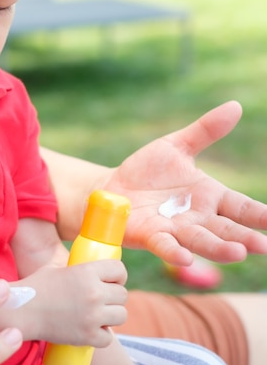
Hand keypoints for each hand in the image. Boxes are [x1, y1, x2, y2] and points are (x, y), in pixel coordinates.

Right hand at [20, 260, 127, 345]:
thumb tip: (88, 260)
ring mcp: (92, 316)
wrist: (21, 313)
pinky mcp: (88, 336)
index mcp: (87, 271)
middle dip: (114, 297)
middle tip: (102, 301)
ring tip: (98, 316)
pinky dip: (101, 336)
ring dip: (112, 316)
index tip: (112, 281)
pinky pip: (108, 337)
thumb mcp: (56, 267)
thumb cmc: (36, 288)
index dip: (118, 276)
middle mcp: (93, 292)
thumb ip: (77, 267)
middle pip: (122, 294)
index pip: (119, 269)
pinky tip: (91, 331)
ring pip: (121, 315)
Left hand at [103, 101, 266, 264]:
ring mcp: (174, 229)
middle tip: (264, 247)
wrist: (113, 187)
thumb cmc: (148, 170)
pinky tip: (185, 258)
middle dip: (245, 238)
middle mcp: (197, 217)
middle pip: (226, 229)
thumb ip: (205, 131)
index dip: (260, 214)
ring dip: (218, 248)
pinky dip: (174, 252)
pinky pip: (164, 245)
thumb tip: (236, 106)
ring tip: (237, 253)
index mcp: (210, 196)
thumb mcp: (176, 146)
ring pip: (200, 240)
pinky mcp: (150, 235)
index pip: (241, 207)